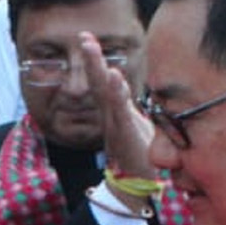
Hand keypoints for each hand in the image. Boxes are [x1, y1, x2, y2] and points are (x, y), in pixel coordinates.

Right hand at [78, 31, 157, 180]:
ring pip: (106, 93)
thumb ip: (135, 108)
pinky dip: (116, 94)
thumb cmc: (141, 155)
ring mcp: (117, 124)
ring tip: (92, 48)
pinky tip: (112, 77)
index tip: (88, 38)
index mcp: (115, 111)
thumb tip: (138, 92)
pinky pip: (119, 111)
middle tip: (84, 38)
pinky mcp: (125, 134)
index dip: (96, 60)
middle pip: (99, 83)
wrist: (137, 186)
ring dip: (98, 69)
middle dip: (92, 59)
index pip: (104, 81)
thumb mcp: (141, 126)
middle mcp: (112, 116)